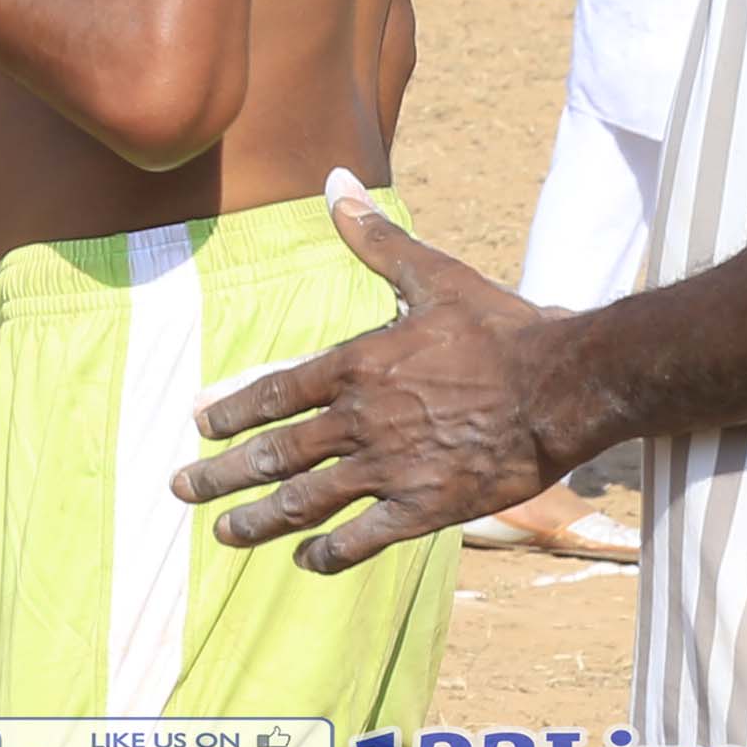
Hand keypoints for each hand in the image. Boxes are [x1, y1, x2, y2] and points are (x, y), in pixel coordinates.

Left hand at [172, 173, 584, 568]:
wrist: (565, 385)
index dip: (231, 412)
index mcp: (357, 367)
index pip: (274, 393)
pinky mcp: (426, 507)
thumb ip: (376, 240)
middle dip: (221, 475)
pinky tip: (304, 562)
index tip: (200, 427)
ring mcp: (390, 468)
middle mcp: (361, 421)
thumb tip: (336, 184)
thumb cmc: (503, 329)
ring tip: (222, 532)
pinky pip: (363, 538)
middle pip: (274, 454)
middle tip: (181, 489)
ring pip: (306, 502)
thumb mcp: (434, 276)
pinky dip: (329, 553)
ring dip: (258, 520)